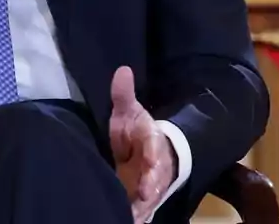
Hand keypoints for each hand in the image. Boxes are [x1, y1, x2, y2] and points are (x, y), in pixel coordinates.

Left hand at [109, 66, 176, 223]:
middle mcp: (155, 166)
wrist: (149, 154)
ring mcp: (151, 185)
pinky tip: (132, 221)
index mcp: (152, 142)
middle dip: (152, 185)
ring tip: (134, 215)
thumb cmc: (137, 133)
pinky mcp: (144, 200)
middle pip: (156, 177)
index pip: (154, 147)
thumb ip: (123, 95)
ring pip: (151, 197)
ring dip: (144, 206)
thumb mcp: (129, 113)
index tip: (149, 161)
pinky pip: (143, 211)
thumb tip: (122, 70)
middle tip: (145, 194)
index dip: (152, 155)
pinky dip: (139, 217)